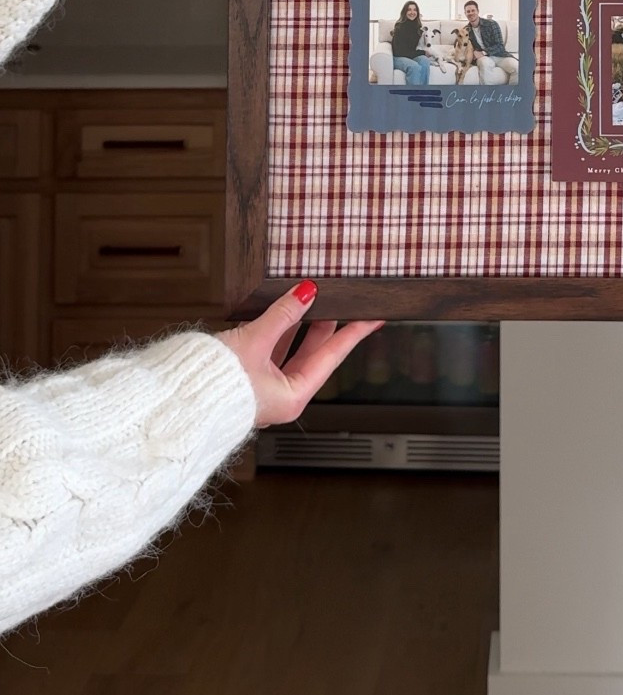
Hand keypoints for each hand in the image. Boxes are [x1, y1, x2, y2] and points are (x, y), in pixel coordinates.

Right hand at [217, 281, 382, 428]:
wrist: (177, 401)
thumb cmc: (214, 387)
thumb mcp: (255, 342)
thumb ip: (282, 315)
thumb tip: (307, 293)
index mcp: (292, 396)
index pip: (332, 357)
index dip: (354, 334)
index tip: (373, 320)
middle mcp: (281, 395)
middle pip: (314, 354)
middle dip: (326, 326)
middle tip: (343, 303)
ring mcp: (264, 389)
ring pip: (290, 351)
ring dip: (299, 325)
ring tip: (311, 300)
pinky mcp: (247, 380)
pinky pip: (270, 352)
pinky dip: (277, 332)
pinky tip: (278, 313)